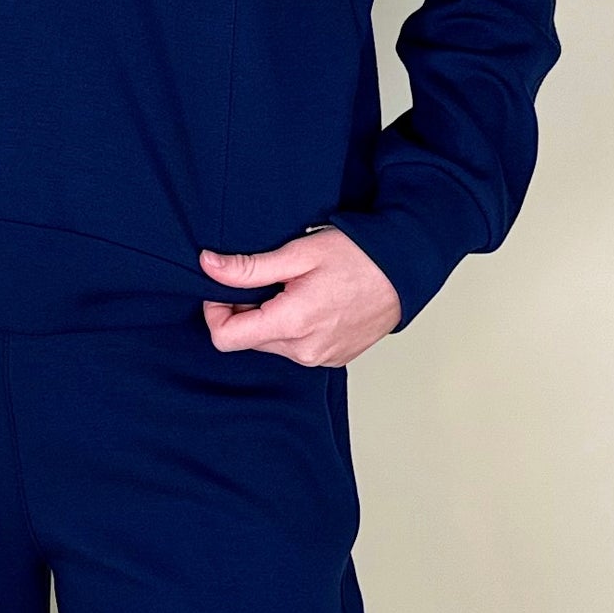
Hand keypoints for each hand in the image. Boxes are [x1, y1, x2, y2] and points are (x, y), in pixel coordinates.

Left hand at [198, 228, 401, 365]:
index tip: (223, 287)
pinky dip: (292, 326)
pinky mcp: (333, 359)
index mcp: (292, 324)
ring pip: (272, 343)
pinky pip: (296, 348)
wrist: (404, 271)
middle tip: (266, 277)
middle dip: (244, 309)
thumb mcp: (298, 253)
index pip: (226, 338)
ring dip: (269, 317)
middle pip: (248, 340)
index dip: (215, 310)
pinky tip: (311, 300)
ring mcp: (321, 359)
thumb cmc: (357, 256)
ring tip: (293, 286)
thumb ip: (249, 267)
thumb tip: (208, 266)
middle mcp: (304, 352)